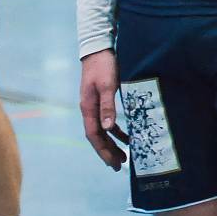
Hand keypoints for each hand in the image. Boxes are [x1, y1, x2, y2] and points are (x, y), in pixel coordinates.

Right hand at [79, 50, 126, 169]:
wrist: (99, 49)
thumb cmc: (104, 66)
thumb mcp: (107, 85)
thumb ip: (108, 106)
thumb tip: (107, 128)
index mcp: (88, 108)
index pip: (94, 135)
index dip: (103, 150)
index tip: (113, 163)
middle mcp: (89, 109)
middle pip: (97, 136)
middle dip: (107, 152)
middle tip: (118, 166)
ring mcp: (95, 105)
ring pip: (103, 131)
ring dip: (113, 143)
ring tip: (124, 156)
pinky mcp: (102, 100)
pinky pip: (108, 122)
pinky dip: (117, 131)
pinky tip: (128, 136)